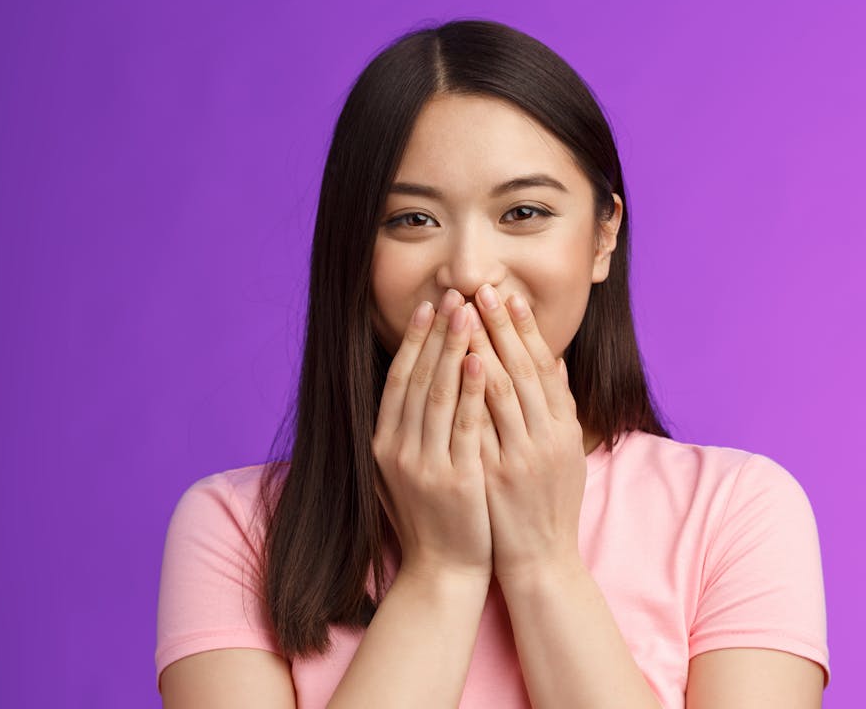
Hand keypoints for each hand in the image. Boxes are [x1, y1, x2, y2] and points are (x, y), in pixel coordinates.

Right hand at [371, 289, 494, 581]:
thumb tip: (418, 381)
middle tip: (454, 293)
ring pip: (439, 395)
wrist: (443, 571)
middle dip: (437, 333)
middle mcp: (396, 450)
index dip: (415, 341)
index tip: (431, 306)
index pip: (398, 380)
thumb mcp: (407, 470)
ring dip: (454, 349)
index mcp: (383, 445)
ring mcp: (423, 465)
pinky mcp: (454, 480)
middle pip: (417, 379)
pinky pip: (464, 426)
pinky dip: (472, 391)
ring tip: (469, 312)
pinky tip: (482, 361)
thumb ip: (409, 429)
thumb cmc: (433, 518)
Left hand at [465, 283, 586, 582]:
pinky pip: (479, 424)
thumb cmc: (550, 505)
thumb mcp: (566, 453)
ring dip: (481, 346)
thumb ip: (560, 407)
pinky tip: (458, 363)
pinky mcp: (494, 475)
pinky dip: (469, 391)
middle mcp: (546, 438)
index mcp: (564, 429)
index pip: (544, 368)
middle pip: (522, 370)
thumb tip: (554, 361)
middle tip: (484, 289)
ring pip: (500, 390)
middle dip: (501, 327)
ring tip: (465, 314)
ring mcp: (520, 456)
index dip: (527, 330)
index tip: (510, 296)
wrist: (541, 560)